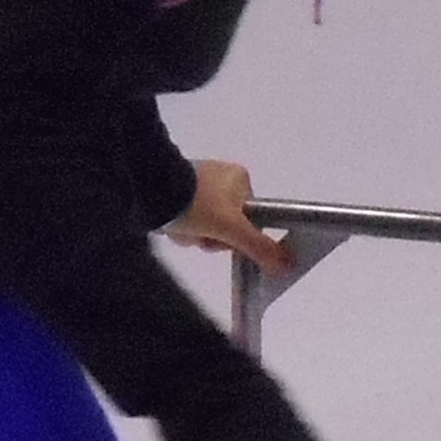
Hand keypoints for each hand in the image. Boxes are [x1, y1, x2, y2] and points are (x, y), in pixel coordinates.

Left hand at [165, 159, 295, 278]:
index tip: (226, 239)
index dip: (238, 235)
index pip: (249, 219)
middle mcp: (222, 176)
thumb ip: (260, 247)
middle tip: (200, 235)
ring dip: (194, 235)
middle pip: (226, 225)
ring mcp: (197, 182)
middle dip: (211, 237)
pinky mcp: (177, 190)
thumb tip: (288, 265)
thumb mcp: (232, 228)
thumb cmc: (197, 205)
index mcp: (240, 178)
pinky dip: (181, 227)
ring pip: (204, 225)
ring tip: (183, 229)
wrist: (152, 190)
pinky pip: (186, 218)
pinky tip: (173, 225)